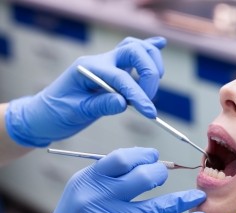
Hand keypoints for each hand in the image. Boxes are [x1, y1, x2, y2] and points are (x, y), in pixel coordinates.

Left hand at [5, 36, 165, 146]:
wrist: (44, 115)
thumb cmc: (55, 113)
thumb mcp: (75, 112)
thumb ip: (100, 105)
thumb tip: (124, 102)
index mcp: (88, 69)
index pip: (121, 78)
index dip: (138, 95)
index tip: (149, 112)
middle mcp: (100, 61)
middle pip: (133, 51)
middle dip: (149, 72)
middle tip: (149, 98)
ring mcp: (107, 63)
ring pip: (135, 48)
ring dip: (151, 62)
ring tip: (153, 85)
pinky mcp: (113, 71)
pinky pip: (132, 54)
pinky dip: (148, 49)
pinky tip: (160, 43)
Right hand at [16, 147, 205, 212]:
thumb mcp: (83, 187)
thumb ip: (111, 173)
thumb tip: (148, 161)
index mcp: (90, 179)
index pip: (124, 158)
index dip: (145, 155)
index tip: (154, 157)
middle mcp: (99, 198)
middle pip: (143, 178)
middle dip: (161, 173)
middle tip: (164, 175)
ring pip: (156, 206)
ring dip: (182, 200)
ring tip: (197, 196)